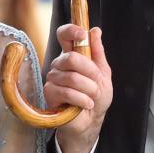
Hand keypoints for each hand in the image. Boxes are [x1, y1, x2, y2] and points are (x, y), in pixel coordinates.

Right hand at [43, 25, 112, 152]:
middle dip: (90, 72)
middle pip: (71, 58)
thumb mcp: (103, 74)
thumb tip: (95, 31)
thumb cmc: (95, 97)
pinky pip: (67, 92)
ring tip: (92, 98)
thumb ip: (98, 53)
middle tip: (97, 83)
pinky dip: (82, 100)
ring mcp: (53, 78)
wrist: (90, 121)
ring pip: (72, 78)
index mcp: (72, 55)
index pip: (64, 35)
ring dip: (89, 89)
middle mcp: (60, 64)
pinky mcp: (50, 94)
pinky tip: (86, 104)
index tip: (82, 35)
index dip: (71, 31)